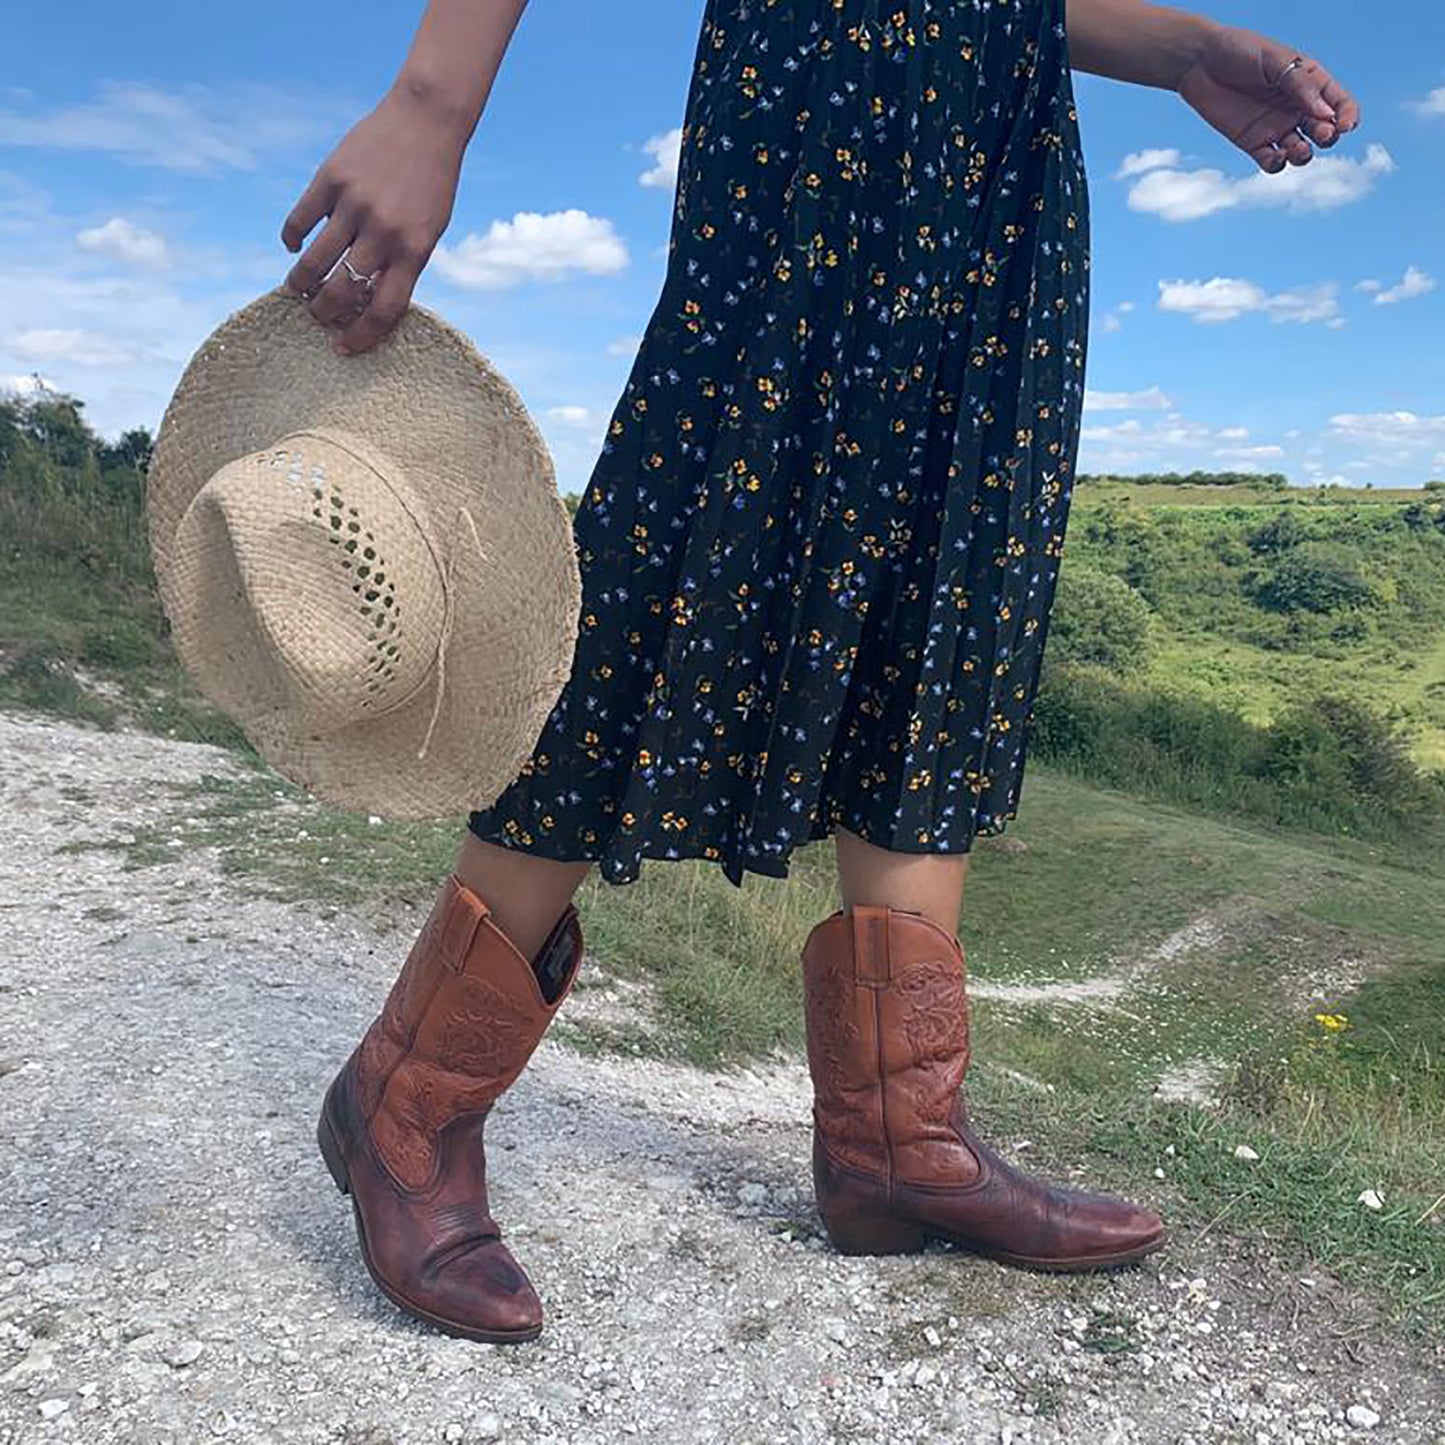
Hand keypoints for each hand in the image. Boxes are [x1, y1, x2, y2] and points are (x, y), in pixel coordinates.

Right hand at [282, 88, 466, 353]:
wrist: (426, 122)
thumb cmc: (430, 184)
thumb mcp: (429, 230)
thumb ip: (402, 264)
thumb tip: (365, 300)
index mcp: (414, 251)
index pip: (383, 310)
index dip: (361, 336)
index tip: (343, 348)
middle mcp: (383, 232)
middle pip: (342, 291)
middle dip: (324, 313)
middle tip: (316, 316)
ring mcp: (355, 204)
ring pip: (314, 261)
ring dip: (301, 284)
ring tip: (297, 291)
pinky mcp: (330, 178)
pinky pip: (300, 220)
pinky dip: (292, 238)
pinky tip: (293, 246)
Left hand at [1176, 27, 1360, 172]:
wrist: (1199, 62)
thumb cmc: (1239, 51)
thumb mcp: (1274, 60)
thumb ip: (1299, 85)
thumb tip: (1326, 114)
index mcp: (1310, 82)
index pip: (1340, 104)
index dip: (1348, 117)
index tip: (1344, 126)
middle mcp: (1296, 107)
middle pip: (1324, 131)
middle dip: (1327, 137)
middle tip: (1318, 133)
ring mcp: (1275, 126)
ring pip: (1300, 151)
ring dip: (1304, 155)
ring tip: (1296, 150)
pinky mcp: (1252, 142)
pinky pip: (1271, 161)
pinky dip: (1277, 165)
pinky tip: (1276, 157)